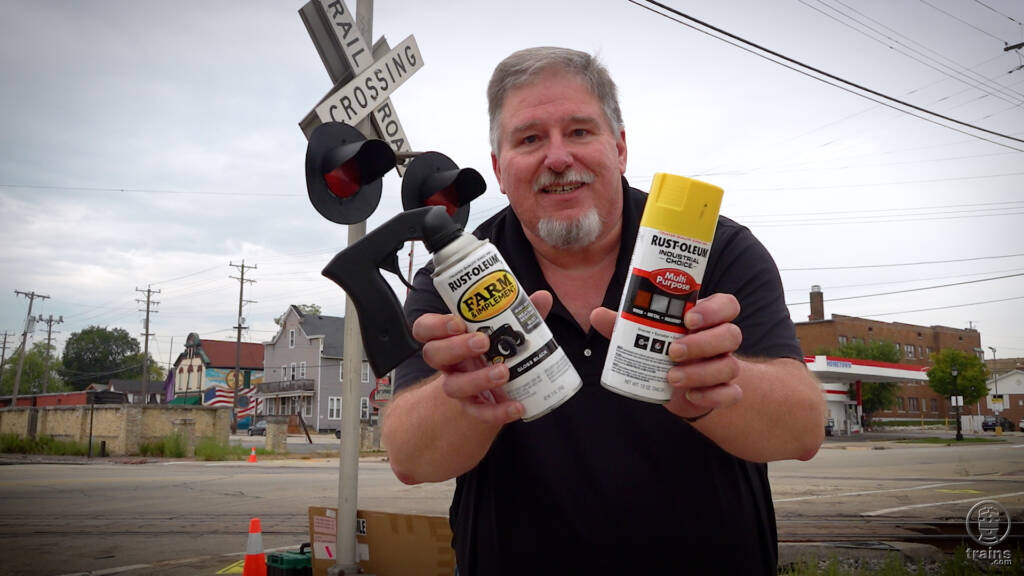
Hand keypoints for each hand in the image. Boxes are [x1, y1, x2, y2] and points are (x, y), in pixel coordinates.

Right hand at [412, 290, 553, 424]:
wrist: (495, 388)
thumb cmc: (493, 351)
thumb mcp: (503, 330)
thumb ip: (518, 314)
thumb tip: (542, 297)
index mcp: (449, 338)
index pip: (425, 328)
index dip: (436, 325)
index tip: (458, 322)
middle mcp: (449, 363)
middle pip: (433, 354)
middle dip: (456, 347)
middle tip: (483, 341)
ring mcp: (458, 386)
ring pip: (453, 386)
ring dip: (478, 379)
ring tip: (503, 372)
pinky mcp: (474, 407)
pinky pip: (479, 412)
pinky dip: (498, 411)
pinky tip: (517, 406)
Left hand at [590, 293, 742, 419]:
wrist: (676, 386)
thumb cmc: (663, 350)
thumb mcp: (646, 335)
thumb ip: (626, 324)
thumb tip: (597, 314)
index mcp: (707, 319)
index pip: (727, 305)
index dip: (713, 310)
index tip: (688, 319)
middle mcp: (721, 340)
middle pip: (731, 334)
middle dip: (702, 344)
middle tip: (672, 352)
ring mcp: (726, 365)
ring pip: (730, 365)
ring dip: (701, 372)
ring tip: (671, 377)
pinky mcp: (724, 390)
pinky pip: (732, 394)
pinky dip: (714, 396)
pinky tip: (692, 396)